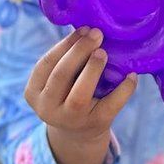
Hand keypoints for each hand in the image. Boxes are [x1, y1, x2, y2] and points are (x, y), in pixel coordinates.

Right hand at [24, 28, 136, 163]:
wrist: (79, 134)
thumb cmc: (68, 94)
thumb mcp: (57, 82)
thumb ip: (66, 60)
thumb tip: (88, 30)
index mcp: (34, 93)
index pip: (46, 64)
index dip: (65, 44)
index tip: (83, 29)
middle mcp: (48, 109)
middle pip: (61, 75)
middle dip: (79, 51)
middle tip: (96, 34)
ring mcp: (71, 120)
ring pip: (80, 93)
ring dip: (93, 69)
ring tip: (104, 52)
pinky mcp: (95, 125)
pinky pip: (111, 105)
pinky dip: (124, 89)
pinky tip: (130, 75)